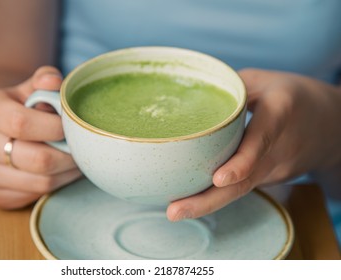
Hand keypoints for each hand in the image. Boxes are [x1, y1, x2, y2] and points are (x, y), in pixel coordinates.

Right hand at [0, 66, 81, 208]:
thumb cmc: (24, 106)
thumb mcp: (33, 88)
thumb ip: (45, 80)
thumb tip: (53, 81)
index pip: (21, 123)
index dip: (55, 128)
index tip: (72, 128)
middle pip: (36, 159)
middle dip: (68, 156)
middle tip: (83, 150)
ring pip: (40, 183)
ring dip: (66, 173)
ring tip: (77, 161)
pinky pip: (33, 197)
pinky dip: (54, 186)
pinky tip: (61, 173)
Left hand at [167, 68, 340, 220]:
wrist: (333, 124)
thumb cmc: (293, 96)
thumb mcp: (265, 80)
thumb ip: (231, 89)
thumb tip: (190, 98)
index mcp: (281, 112)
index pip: (262, 139)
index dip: (243, 161)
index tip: (219, 178)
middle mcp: (281, 148)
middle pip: (246, 180)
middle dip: (208, 200)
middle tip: (174, 211)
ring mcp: (278, 169)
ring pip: (242, 190)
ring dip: (207, 204)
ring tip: (175, 211)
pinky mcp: (271, 179)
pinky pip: (242, 187)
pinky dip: (216, 195)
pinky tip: (191, 200)